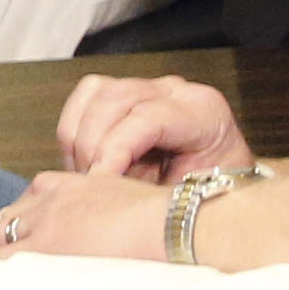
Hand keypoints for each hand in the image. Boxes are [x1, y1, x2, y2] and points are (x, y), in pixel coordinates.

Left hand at [0, 170, 164, 262]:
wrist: (171, 225)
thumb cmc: (165, 221)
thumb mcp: (126, 201)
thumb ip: (103, 212)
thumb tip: (103, 235)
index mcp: (70, 186)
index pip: (28, 202)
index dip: (16, 223)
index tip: (9, 236)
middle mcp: (50, 201)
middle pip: (5, 220)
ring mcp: (44, 226)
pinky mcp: (45, 251)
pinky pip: (3, 265)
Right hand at [53, 70, 253, 183]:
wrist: (214, 194)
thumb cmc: (204, 200)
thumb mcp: (185, 201)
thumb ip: (151, 192)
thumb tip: (107, 192)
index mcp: (204, 112)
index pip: (147, 117)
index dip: (115, 150)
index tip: (98, 182)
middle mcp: (177, 92)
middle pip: (116, 99)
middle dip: (93, 146)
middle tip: (89, 186)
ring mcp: (150, 88)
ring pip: (95, 96)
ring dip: (80, 139)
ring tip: (86, 176)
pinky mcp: (125, 93)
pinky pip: (85, 98)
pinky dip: (74, 131)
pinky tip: (83, 162)